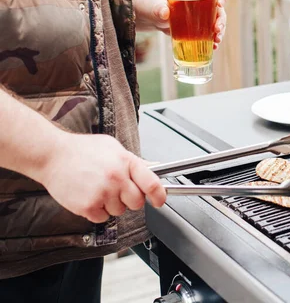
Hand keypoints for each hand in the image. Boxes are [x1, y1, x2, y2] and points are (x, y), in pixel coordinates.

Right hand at [39, 132, 166, 223]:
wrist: (52, 155)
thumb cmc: (82, 150)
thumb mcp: (113, 148)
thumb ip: (134, 161)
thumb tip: (154, 168)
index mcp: (126, 162)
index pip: (152, 183)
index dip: (159, 195)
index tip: (160, 200)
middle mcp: (117, 178)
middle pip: (137, 202)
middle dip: (131, 199)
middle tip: (118, 190)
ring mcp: (103, 193)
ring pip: (120, 211)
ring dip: (112, 204)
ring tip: (98, 188)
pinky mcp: (88, 206)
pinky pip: (103, 218)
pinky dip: (97, 211)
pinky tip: (89, 196)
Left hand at [133, 0, 228, 49]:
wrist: (155, 16)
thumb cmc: (157, 5)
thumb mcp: (157, 5)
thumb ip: (160, 8)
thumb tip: (164, 13)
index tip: (220, 3)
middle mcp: (204, 3)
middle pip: (220, 9)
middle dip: (221, 20)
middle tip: (217, 29)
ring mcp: (203, 16)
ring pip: (218, 22)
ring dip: (220, 32)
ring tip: (217, 41)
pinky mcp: (200, 28)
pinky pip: (211, 33)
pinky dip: (214, 40)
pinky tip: (214, 47)